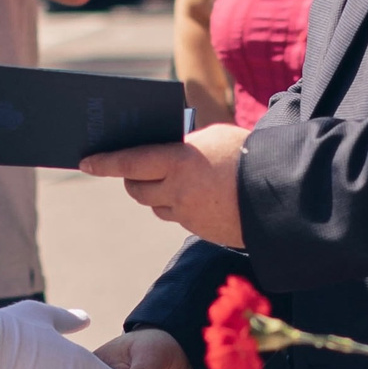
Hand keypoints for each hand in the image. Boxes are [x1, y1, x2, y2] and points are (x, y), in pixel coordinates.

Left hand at [79, 122, 248, 246]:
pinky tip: (195, 195)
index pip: (129, 163)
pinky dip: (179, 206)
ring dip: (156, 194)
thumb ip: (186, 143)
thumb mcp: (215, 137)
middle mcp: (177, 191)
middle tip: (133, 170)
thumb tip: (169, 150)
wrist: (282, 196)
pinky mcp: (200, 231)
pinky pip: (179, 218)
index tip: (86, 162)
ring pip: (156, 206)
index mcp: (179, 162)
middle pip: (137, 189)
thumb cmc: (249, 157)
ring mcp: (188, 215)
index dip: (105, 163)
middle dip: (132, 179)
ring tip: (170, 180)